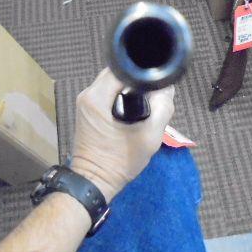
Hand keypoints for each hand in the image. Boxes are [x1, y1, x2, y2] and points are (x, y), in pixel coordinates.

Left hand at [70, 68, 174, 202]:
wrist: (95, 182)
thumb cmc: (120, 161)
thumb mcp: (150, 136)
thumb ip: (163, 108)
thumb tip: (166, 88)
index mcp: (97, 97)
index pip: (123, 69)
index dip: (143, 71)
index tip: (158, 79)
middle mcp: (88, 94)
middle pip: (117, 73)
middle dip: (137, 80)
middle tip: (154, 93)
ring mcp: (85, 102)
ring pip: (112, 82)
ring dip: (129, 87)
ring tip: (147, 100)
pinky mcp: (87, 110)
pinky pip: (107, 92)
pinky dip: (121, 95)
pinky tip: (134, 106)